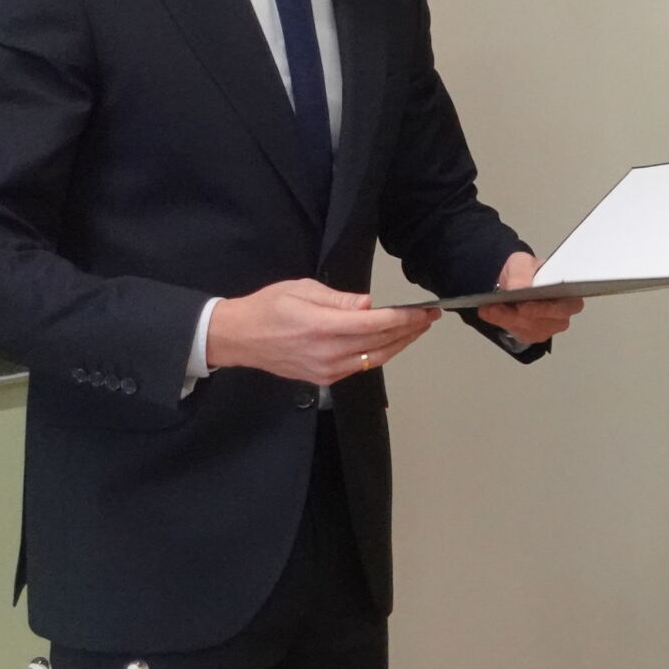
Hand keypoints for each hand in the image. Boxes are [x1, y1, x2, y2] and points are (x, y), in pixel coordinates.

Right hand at [206, 279, 436, 384]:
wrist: (238, 338)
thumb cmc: (268, 307)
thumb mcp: (302, 289)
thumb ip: (339, 299)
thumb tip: (369, 304)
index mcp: (322, 327)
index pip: (376, 324)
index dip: (405, 319)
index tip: (426, 311)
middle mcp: (328, 352)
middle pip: (381, 343)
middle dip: (410, 330)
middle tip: (431, 318)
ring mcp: (326, 369)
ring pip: (375, 359)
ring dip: (400, 345)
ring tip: (418, 330)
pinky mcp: (324, 379)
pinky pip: (360, 368)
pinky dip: (380, 355)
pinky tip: (391, 343)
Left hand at [479, 251, 582, 344]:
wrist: (515, 282)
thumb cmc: (526, 271)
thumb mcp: (522, 263)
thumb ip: (522, 274)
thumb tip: (520, 289)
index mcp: (570, 294)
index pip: (565, 306)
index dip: (546, 309)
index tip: (524, 306)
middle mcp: (564, 314)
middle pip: (546, 321)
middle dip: (521, 315)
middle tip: (499, 308)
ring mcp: (549, 327)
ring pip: (530, 328)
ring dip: (507, 319)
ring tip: (489, 308)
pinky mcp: (533, 334)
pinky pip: (518, 332)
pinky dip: (501, 322)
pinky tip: (489, 313)